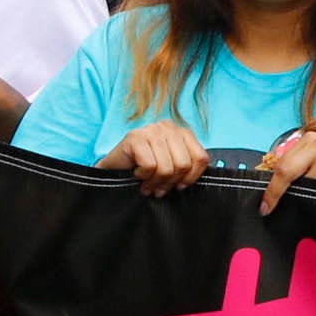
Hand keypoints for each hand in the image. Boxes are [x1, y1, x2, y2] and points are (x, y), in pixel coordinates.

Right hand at [93, 118, 210, 196]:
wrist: (114, 169)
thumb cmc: (144, 169)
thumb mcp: (171, 166)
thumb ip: (186, 167)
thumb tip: (195, 180)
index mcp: (182, 133)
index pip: (201, 157)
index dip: (192, 177)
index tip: (180, 186)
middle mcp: (168, 127)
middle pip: (184, 164)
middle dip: (171, 182)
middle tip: (159, 188)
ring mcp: (151, 130)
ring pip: (166, 168)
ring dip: (155, 182)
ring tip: (148, 184)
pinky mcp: (135, 137)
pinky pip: (150, 166)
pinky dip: (143, 176)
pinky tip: (137, 173)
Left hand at [258, 131, 315, 214]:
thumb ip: (303, 167)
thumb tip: (274, 188)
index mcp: (310, 138)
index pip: (280, 163)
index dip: (270, 185)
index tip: (265, 204)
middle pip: (283, 170)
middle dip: (274, 193)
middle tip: (267, 210)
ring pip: (300, 184)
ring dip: (302, 198)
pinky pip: (314, 191)